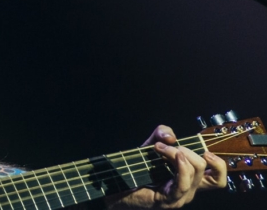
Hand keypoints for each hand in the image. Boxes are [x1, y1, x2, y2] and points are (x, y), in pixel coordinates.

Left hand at [107, 125, 226, 207]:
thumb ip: (163, 134)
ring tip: (160, 148)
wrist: (117, 186)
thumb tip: (171, 136)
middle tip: (166, 146)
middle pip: (207, 170)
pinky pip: (183, 183)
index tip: (205, 150)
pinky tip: (169, 154)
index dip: (218, 164)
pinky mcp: (169, 200)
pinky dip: (179, 166)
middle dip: (188, 150)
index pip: (218, 179)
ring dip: (177, 153)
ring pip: (195, 172)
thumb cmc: (137, 168)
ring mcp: (181, 197)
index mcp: (190, 179)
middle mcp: (189, 190)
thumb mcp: (152, 145)